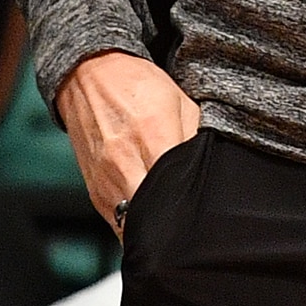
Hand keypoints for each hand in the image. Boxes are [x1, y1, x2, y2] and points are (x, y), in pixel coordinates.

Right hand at [54, 51, 200, 230]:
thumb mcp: (179, 101)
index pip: (178, 185)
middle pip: (155, 213)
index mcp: (152, 134)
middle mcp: (123, 162)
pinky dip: (139, 225)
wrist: (88, 79)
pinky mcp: (95, 194)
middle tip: (192, 217)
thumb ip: (199, 138)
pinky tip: (153, 212)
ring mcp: (106, 182)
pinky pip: (119, 224)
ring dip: (156, 225)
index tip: (207, 206)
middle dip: (176, 221)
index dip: (195, 201)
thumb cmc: (138, 87)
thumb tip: (216, 172)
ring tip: (174, 216)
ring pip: (136, 226)